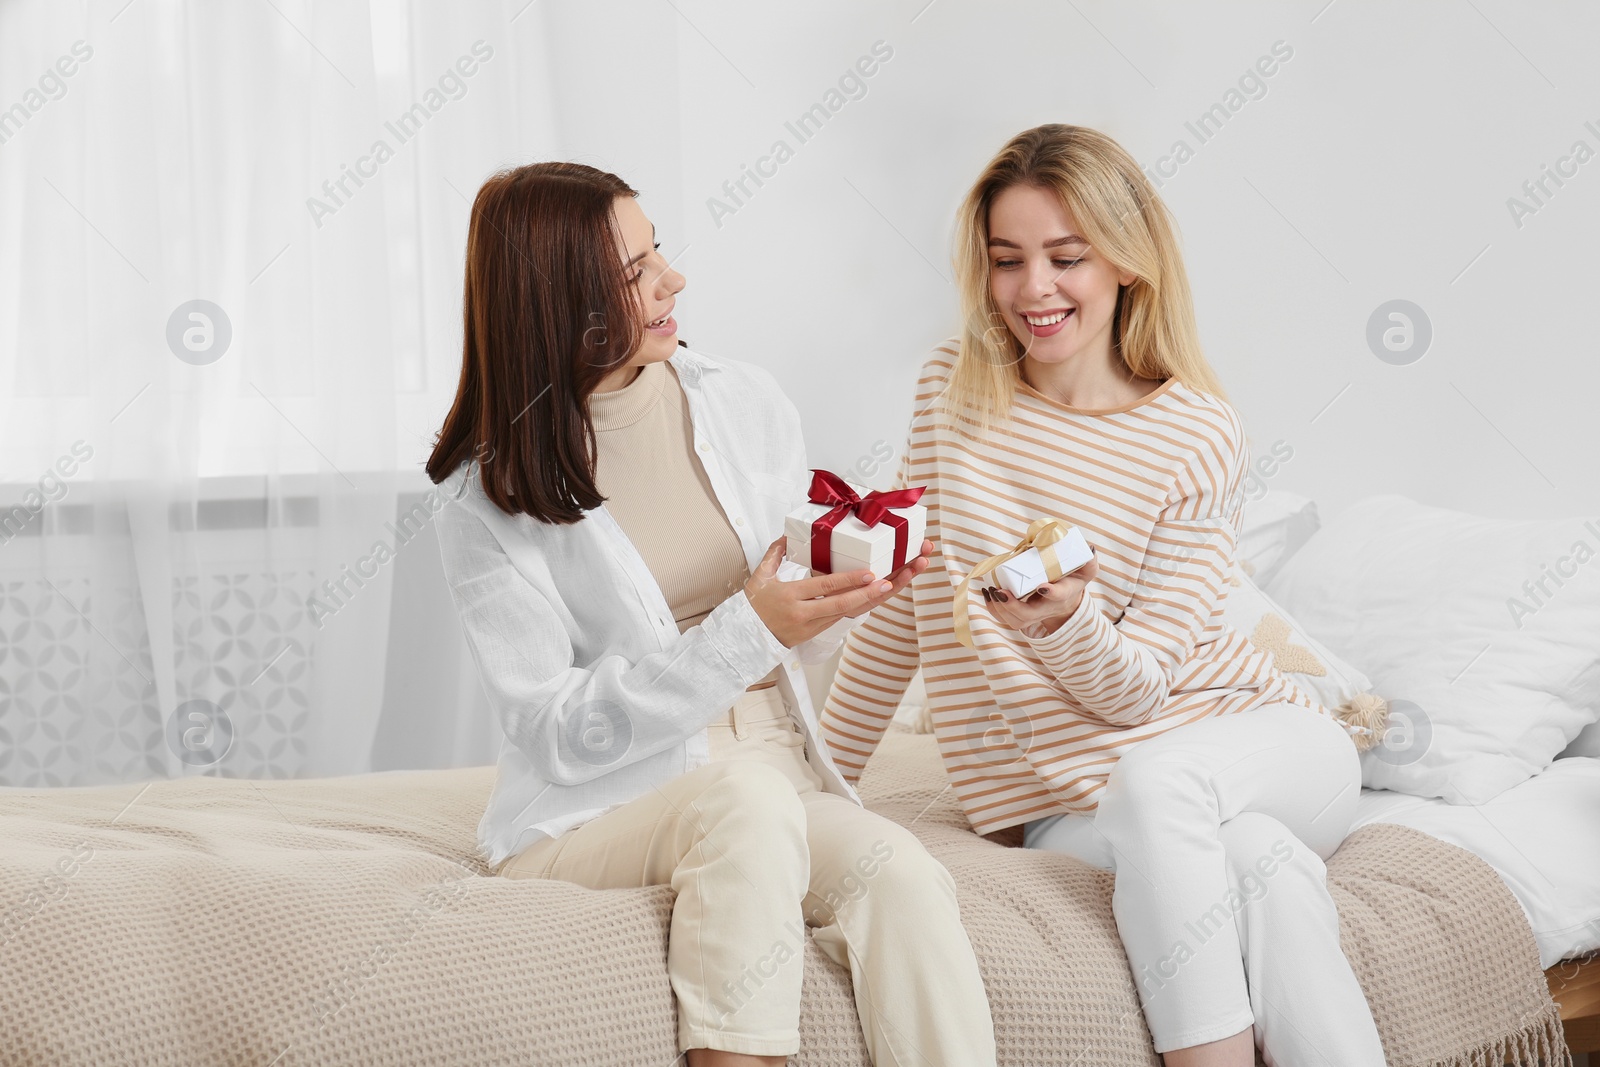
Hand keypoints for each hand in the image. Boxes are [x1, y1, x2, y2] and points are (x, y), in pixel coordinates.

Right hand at [745, 537, 933, 647]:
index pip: (824, 588)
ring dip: (868, 601)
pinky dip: (857, 608)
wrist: (744, 637)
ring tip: (889, 588)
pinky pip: (840, 620)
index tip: (870, 574)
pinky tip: (874, 598)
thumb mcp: (760, 576)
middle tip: (889, 583)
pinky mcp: (814, 634)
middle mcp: (803, 614)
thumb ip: (775, 553)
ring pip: (845, 614)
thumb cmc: (752, 606)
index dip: (848, 581)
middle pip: (841, 605)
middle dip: (867, 594)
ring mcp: (810, 627)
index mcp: (790, 597)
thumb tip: (787, 535)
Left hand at [983, 556, 1097, 639]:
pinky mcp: (1021, 616)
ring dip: (1000, 608)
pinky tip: (986, 593)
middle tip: (1000, 590)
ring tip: (991, 590)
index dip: (1051, 592)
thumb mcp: (1086, 570)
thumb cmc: (1073, 580)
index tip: (1043, 586)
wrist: (1066, 600)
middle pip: (1029, 615)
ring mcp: (1034, 615)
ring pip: (1015, 621)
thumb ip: (1089, 560)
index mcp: (1065, 594)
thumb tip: (1088, 547)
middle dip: (1013, 605)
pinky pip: (1005, 618)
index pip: (1059, 596)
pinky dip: (993, 609)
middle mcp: (1048, 608)